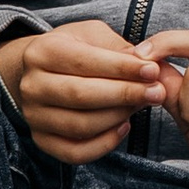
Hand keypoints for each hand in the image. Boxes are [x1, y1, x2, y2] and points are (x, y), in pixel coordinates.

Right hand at [0, 20, 166, 164]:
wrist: (43, 72)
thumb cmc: (75, 50)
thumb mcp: (93, 35)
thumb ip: (116, 48)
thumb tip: (145, 64)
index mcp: (41, 52)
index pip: (84, 62)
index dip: (121, 68)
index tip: (152, 70)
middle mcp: (31, 86)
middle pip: (81, 95)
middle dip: (125, 94)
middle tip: (156, 92)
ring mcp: (33, 116)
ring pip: (80, 126)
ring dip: (118, 117)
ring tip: (142, 105)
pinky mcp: (42, 140)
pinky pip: (75, 152)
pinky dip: (104, 144)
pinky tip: (124, 126)